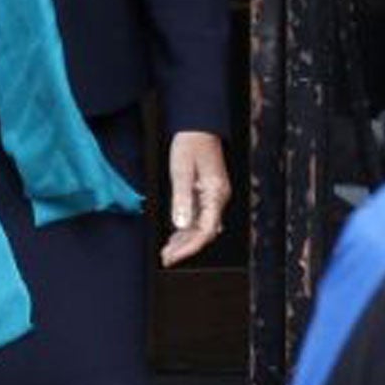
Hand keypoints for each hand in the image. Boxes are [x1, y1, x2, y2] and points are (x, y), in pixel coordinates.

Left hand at [159, 130, 230, 267]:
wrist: (197, 126)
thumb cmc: (190, 144)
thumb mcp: (182, 170)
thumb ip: (182, 198)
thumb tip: (181, 225)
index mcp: (216, 194)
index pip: (205, 230)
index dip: (189, 247)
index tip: (172, 256)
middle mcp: (218, 198)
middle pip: (205, 232)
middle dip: (186, 247)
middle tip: (166, 258)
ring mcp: (214, 196)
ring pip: (202, 226)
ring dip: (185, 240)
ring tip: (167, 251)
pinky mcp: (207, 192)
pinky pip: (199, 217)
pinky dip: (187, 228)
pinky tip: (175, 235)